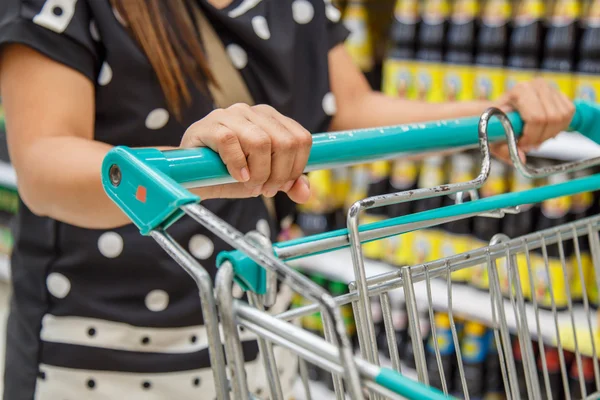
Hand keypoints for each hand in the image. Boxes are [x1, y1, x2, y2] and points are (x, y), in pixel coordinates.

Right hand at [181, 103, 311, 202]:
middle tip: (265, 189)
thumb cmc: (227, 172)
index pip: (301, 139)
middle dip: (279, 174)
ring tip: (249, 184)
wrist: (191, 176)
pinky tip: (236, 176)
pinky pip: (230, 141)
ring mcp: (231, 115)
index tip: (283, 185)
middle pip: (285, 142)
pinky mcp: (209, 125)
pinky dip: (237, 164)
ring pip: (261, 142)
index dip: (297, 167)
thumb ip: (287, 184)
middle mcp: (254, 112)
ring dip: (259, 172)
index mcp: (272, 120)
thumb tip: (305, 192)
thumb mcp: (264, 180)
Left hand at [491, 78, 574, 163]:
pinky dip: (558, 128)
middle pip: (552, 119)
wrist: (499, 112)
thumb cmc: (495, 123)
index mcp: (520, 91)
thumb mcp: (494, 138)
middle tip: (529, 144)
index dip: (531, 136)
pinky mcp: (561, 95)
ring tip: (534, 137)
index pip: (536, 118)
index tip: (521, 144)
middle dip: (541, 137)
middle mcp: (538, 85)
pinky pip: (569, 115)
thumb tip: (522, 159)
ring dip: (550, 134)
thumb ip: (504, 150)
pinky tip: (544, 131)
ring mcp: (551, 88)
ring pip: (562, 118)